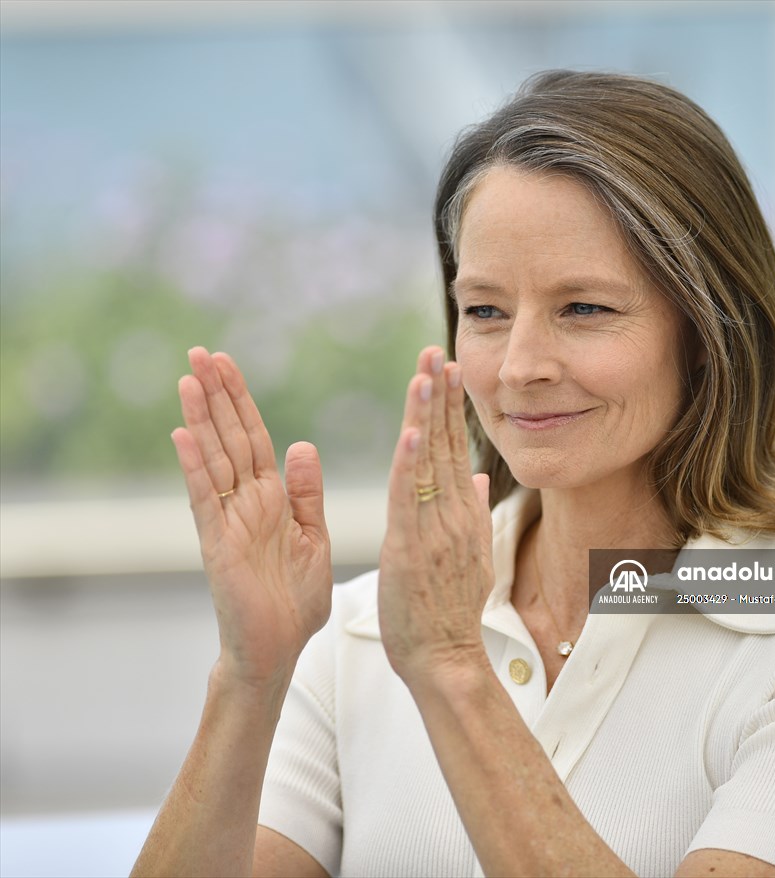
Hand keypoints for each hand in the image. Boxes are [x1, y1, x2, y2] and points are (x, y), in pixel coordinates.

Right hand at [171, 347, 332, 686]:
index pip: (255, 438)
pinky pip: (205, 499)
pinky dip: (194, 467)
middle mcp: (247, 502)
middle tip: (199, 352)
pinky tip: (182, 435)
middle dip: (217, 395)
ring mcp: (229, 521)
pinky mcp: (218, 545)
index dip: (242, 401)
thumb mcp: (313, 536)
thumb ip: (306, 492)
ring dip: (201, 419)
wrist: (279, 649)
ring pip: (213, 459)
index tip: (227, 364)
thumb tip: (300, 444)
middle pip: (230, 438)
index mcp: (274, 498)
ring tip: (188, 378)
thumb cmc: (296, 600)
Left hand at [378, 347, 493, 683]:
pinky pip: (409, 498)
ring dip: (425, 416)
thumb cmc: (449, 611)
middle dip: (439, 396)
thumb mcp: (470, 556)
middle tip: (435, 351)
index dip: (451, 409)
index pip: (455, 450)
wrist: (447, 658)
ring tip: (424, 373)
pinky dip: (409, 464)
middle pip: (445, 445)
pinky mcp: (411, 548)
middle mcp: (452, 515)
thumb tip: (479, 479)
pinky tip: (409, 432)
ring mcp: (434, 530)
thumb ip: (473, 513)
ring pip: (429, 463)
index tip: (447, 371)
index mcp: (461, 514)